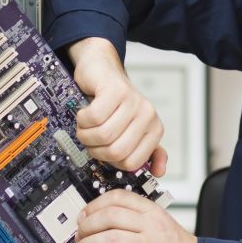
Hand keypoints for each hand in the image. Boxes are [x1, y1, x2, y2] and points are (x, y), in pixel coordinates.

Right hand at [67, 37, 167, 176]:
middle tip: (90, 137)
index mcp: (154, 130)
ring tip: (86, 125)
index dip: (110, 160)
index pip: (131, 163)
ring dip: (86, 134)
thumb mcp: (132, 129)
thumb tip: (159, 171)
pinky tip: (84, 112)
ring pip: (103, 135)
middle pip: (116, 152)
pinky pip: (93, 118)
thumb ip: (146, 150)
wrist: (101, 70)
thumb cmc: (113, 103)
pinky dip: (82, 119)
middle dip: (95, 149)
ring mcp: (133, 101)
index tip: (104, 148)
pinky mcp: (116, 90)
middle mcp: (148, 115)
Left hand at [69, 189, 203, 242]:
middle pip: (110, 216)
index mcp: (152, 211)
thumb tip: (100, 221)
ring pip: (110, 239)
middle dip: (86, 226)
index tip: (83, 215)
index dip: (94, 205)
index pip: (118, 197)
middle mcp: (152, 225)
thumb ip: (136, 218)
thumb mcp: (160, 223)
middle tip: (78, 235)